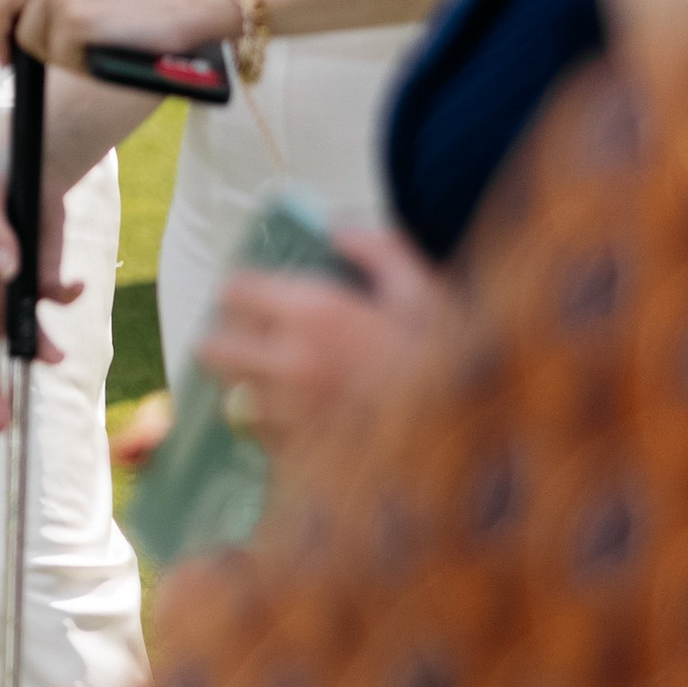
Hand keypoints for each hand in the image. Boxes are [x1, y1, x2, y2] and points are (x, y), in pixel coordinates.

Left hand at [0, 0, 240, 76]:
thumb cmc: (153, 3)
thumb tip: (27, 36)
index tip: (4, 56)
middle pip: (20, 31)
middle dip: (42, 51)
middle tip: (82, 52)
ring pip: (41, 49)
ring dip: (67, 58)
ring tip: (105, 44)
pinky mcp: (76, 20)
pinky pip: (64, 59)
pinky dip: (83, 64)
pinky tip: (111, 51)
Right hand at [0, 165, 83, 432]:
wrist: (34, 161)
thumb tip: (8, 270)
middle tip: (5, 422)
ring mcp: (10, 288)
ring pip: (19, 332)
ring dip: (39, 346)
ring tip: (58, 359)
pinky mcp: (37, 279)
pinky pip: (50, 302)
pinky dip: (65, 298)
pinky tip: (75, 287)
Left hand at [196, 228, 443, 451]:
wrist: (472, 444)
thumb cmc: (454, 363)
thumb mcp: (424, 290)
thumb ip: (378, 249)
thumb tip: (337, 228)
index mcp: (316, 314)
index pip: (235, 292)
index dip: (242, 290)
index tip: (255, 295)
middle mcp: (291, 364)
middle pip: (214, 348)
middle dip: (228, 338)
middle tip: (253, 337)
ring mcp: (290, 416)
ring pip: (232, 394)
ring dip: (245, 383)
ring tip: (274, 379)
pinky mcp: (299, 458)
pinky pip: (260, 436)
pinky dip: (269, 425)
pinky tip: (298, 417)